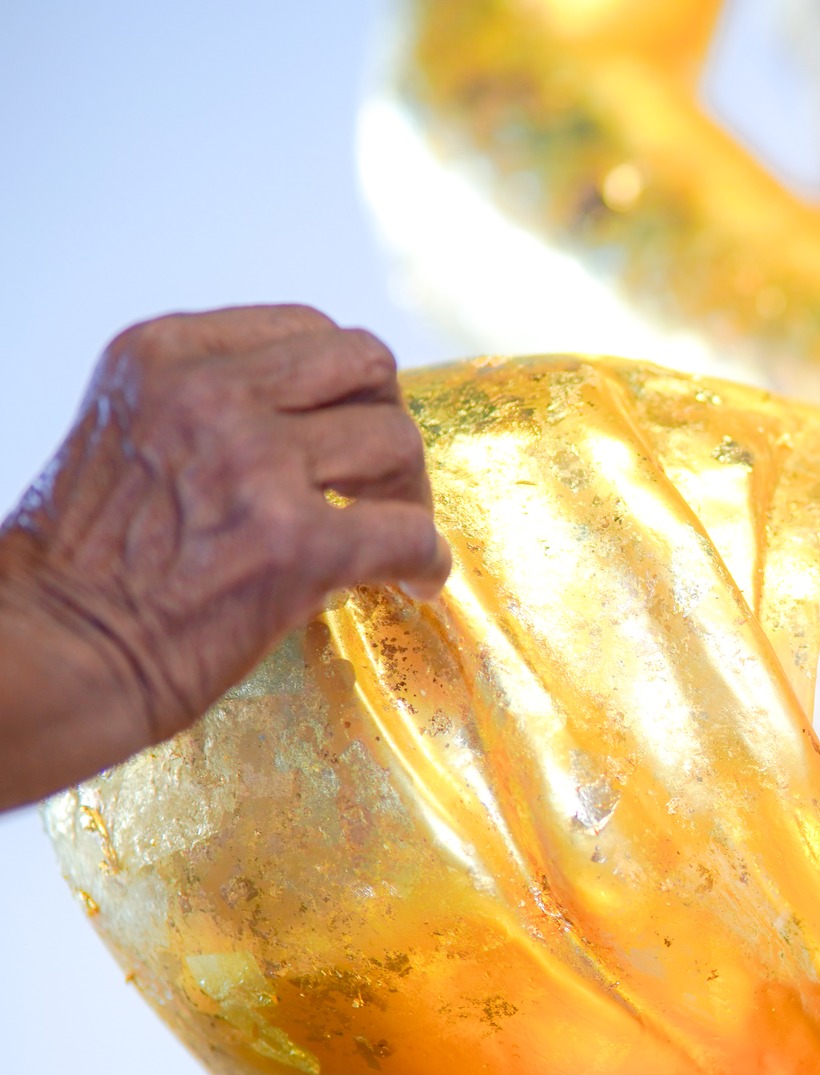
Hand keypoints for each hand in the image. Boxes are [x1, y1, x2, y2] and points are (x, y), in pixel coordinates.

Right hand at [0, 305, 449, 809]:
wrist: (48, 655)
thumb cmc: (87, 565)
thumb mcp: (131, 434)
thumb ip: (212, 410)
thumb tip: (324, 419)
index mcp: (164, 355)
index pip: (307, 330)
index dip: (345, 387)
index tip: (345, 436)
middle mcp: (209, 393)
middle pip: (366, 366)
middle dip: (387, 423)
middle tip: (383, 486)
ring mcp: (253, 464)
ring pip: (396, 440)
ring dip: (409, 494)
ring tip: (390, 541)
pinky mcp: (292, 545)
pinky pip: (408, 533)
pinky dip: (427, 561)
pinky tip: (414, 583)